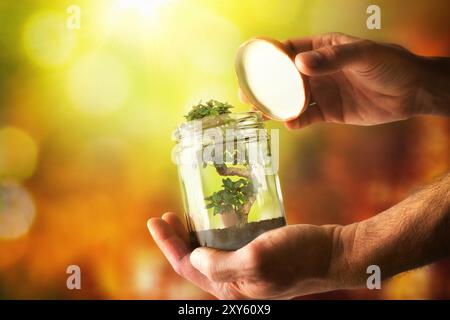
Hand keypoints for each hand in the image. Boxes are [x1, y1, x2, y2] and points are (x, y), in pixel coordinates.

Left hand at [147, 212, 344, 298]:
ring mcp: (248, 270)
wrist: (334, 253)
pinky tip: (217, 216)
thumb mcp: (257, 260)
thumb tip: (195, 258)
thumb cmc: (298, 256)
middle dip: (177, 239)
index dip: (168, 245)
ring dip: (195, 235)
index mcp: (231, 287)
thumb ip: (221, 265)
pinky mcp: (259, 256)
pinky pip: (229, 246)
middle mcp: (236, 282)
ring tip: (185, 215)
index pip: (188, 267)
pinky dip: (217, 232)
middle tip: (166, 216)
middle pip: (196, 261)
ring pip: (211, 253)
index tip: (154, 221)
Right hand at [240, 32, 449, 128]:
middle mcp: (317, 71)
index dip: (268, 58)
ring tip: (260, 112)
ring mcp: (322, 92)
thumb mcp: (363, 56)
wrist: (411, 92)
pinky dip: (296, 121)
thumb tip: (299, 65)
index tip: (250, 67)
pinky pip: (308, 117)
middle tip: (246, 95)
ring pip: (292, 99)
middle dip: (264, 87)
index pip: (288, 51)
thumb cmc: (390, 64)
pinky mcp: (330, 112)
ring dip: (275, 106)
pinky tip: (289, 123)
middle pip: (283, 78)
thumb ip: (333, 59)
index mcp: (321, 49)